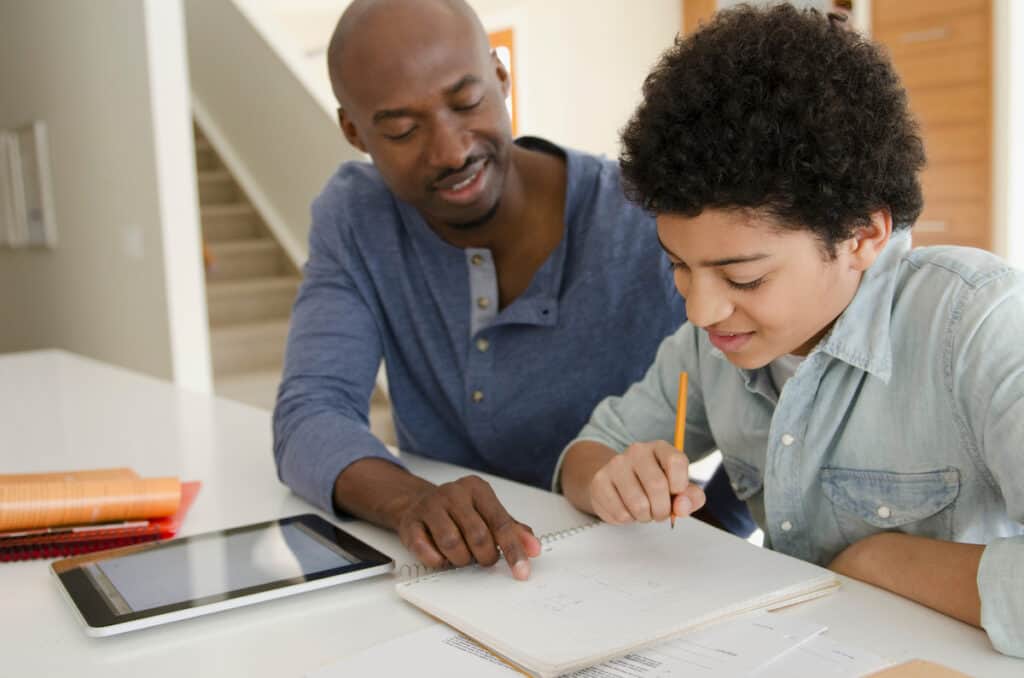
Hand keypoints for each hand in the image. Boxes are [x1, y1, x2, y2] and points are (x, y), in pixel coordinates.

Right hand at [396, 475, 541, 579]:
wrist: (419, 502)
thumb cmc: (460, 511)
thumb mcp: (489, 514)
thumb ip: (513, 530)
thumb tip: (533, 549)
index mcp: (477, 489)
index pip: (501, 522)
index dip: (514, 550)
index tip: (522, 571)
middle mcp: (453, 493)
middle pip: (477, 535)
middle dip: (484, 556)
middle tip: (484, 559)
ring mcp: (430, 506)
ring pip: (452, 543)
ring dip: (460, 559)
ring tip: (462, 555)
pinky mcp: (410, 523)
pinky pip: (426, 551)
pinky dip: (437, 560)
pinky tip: (441, 555)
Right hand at [588, 441, 704, 524]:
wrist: (616, 484)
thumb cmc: (653, 487)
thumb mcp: (678, 490)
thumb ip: (691, 497)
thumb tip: (682, 506)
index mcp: (660, 448)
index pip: (676, 461)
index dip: (680, 486)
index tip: (676, 495)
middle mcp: (637, 451)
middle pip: (657, 486)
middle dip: (663, 510)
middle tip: (659, 513)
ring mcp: (616, 464)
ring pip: (638, 504)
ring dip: (645, 517)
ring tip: (643, 511)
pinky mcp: (600, 481)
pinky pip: (620, 513)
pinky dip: (628, 519)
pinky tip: (626, 510)